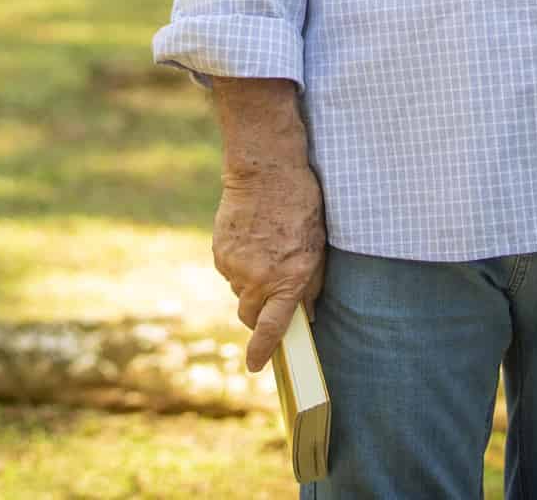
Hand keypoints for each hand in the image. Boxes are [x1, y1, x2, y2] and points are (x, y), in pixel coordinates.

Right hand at [212, 163, 325, 371]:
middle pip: (249, 315)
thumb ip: (310, 285)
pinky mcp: (219, 251)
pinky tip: (251, 242)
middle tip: (271, 295)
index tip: (255, 366)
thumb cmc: (300, 205)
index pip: (272, 328)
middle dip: (258, 314)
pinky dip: (238, 266)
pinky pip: (228, 272)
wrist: (264, 170)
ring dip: (250, 285)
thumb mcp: (317, 247)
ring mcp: (235, 265)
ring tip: (265, 253)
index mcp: (288, 279)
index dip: (262, 350)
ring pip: (238, 292)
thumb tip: (305, 314)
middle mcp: (258, 278)